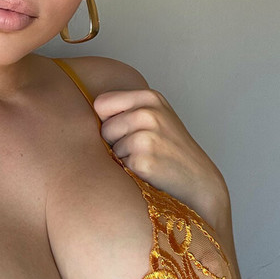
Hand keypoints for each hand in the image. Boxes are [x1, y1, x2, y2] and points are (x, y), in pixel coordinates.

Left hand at [92, 88, 228, 215]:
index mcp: (150, 97)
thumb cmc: (171, 149)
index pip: (101, 103)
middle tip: (140, 148)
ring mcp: (147, 136)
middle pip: (104, 127)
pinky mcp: (143, 161)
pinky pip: (117, 164)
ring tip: (146, 158)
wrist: (199, 180)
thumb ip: (127, 108)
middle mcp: (149, 113)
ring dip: (122, 156)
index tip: (124, 129)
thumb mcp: (156, 116)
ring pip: (109, 146)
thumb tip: (80, 110)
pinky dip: (128, 170)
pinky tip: (148, 170)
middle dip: (115, 141)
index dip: (107, 120)